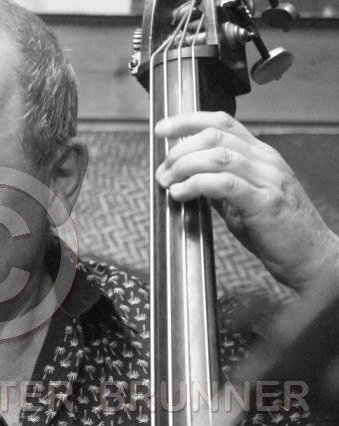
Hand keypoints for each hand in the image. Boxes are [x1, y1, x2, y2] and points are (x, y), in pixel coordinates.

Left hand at [154, 111, 338, 298]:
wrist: (311, 257)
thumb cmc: (278, 231)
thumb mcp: (243, 200)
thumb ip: (218, 185)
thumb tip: (185, 178)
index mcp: (261, 155)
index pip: (222, 123)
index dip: (188, 121)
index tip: (162, 129)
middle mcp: (265, 161)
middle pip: (214, 136)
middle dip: (179, 150)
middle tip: (163, 172)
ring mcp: (268, 179)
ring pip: (218, 156)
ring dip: (184, 167)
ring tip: (168, 183)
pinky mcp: (264, 202)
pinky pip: (225, 183)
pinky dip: (196, 185)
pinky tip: (181, 194)